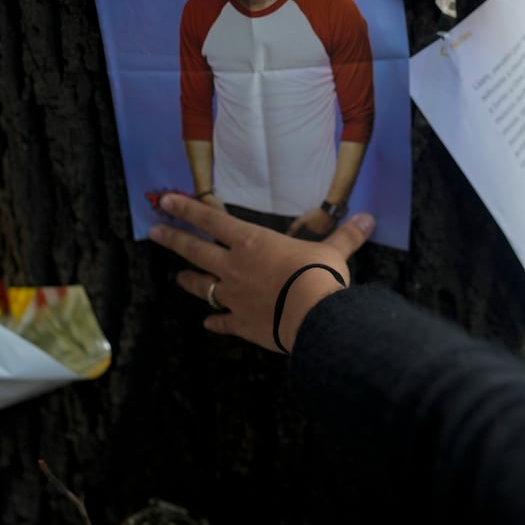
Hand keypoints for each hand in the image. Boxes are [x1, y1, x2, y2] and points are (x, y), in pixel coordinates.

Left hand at [149, 193, 374, 352]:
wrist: (312, 314)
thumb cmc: (318, 274)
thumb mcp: (333, 251)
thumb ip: (346, 235)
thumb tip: (369, 218)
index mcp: (252, 242)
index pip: (212, 220)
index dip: (187, 209)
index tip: (166, 200)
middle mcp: (234, 266)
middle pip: (195, 250)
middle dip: (173, 240)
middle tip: (154, 232)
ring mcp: (233, 297)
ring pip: (202, 286)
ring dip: (190, 281)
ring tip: (178, 278)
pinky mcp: (239, 323)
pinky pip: (221, 322)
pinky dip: (215, 322)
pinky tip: (209, 323)